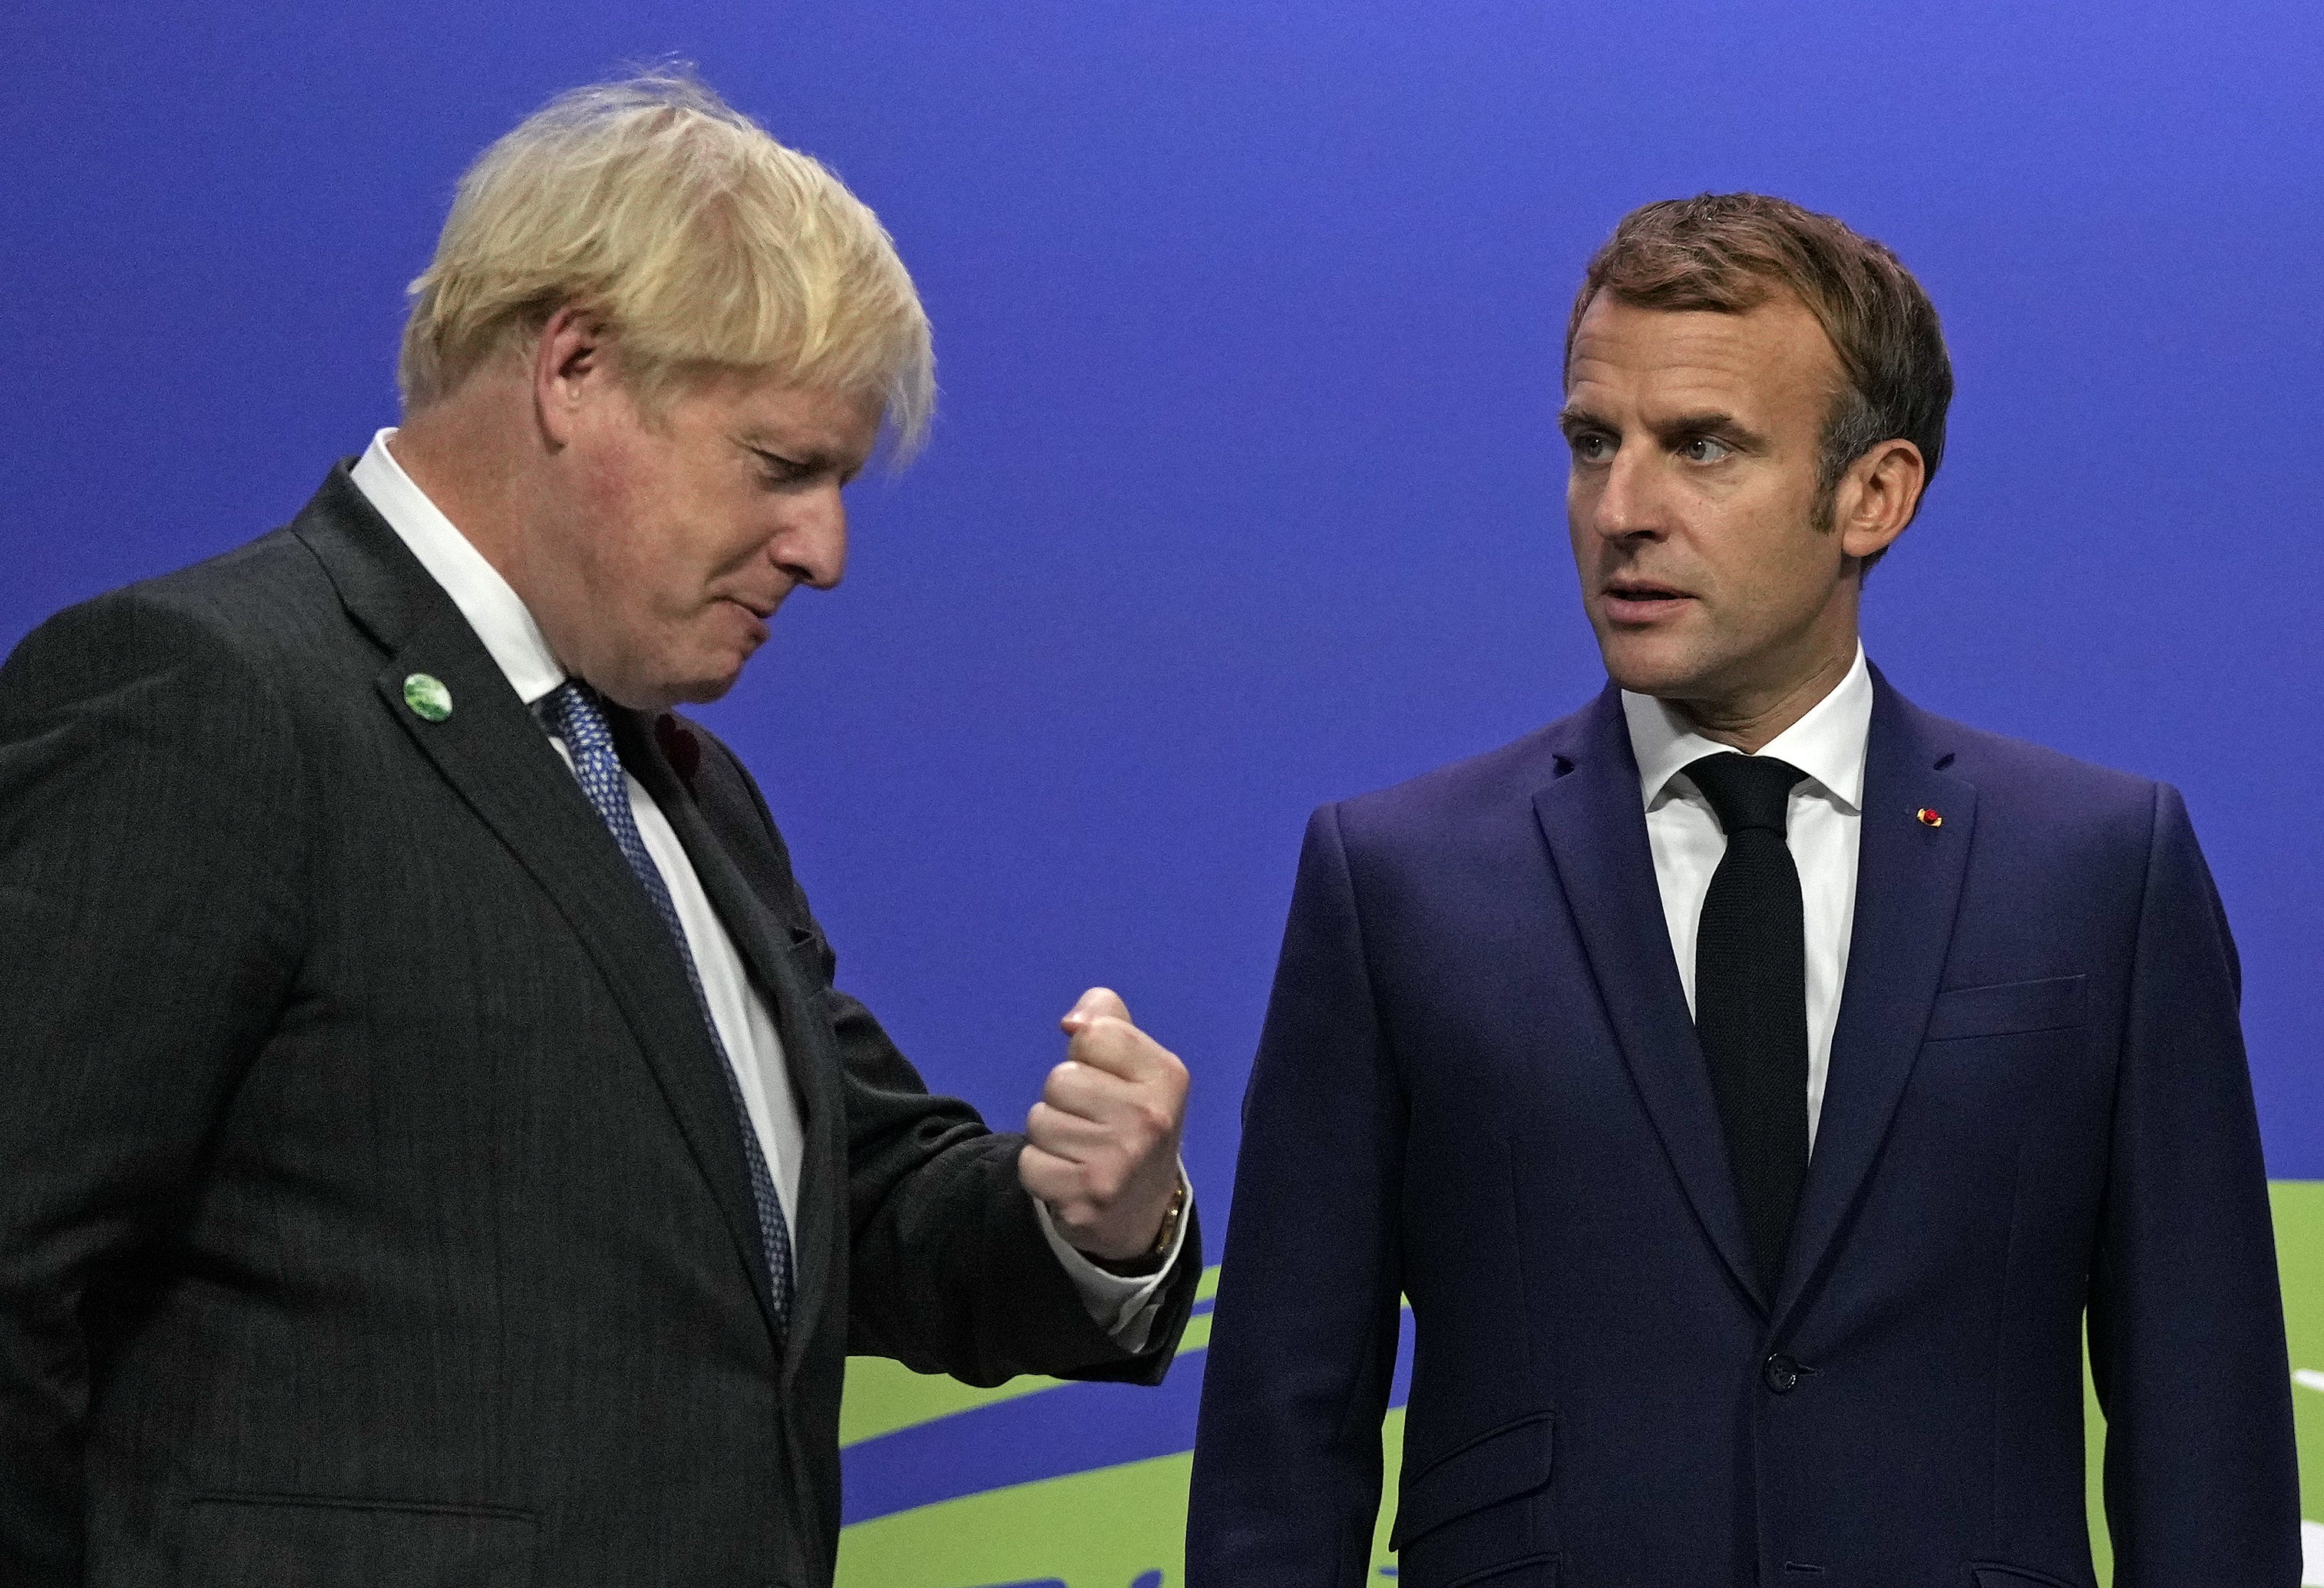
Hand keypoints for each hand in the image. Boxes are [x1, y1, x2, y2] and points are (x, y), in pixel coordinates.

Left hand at [1018, 987, 1189, 1264]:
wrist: (1143, 1208)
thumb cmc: (1131, 1119)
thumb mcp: (1135, 1063)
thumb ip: (1106, 1021)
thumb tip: (1071, 1022)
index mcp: (1167, 1077)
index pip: (1093, 1032)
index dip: (1086, 1052)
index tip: (1107, 1079)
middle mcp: (1148, 1120)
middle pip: (1060, 1079)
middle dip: (1064, 1098)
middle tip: (1092, 1122)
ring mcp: (1118, 1164)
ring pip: (1039, 1120)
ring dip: (1050, 1135)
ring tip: (1080, 1150)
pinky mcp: (1085, 1200)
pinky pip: (1029, 1162)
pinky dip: (1040, 1169)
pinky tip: (1069, 1176)